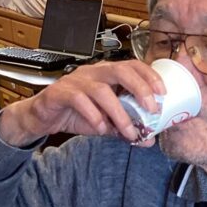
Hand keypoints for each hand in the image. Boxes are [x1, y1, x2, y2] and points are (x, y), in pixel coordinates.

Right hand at [0, 59, 165, 146]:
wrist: (43, 117)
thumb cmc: (76, 113)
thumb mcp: (106, 123)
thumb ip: (126, 129)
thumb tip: (149, 140)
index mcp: (107, 74)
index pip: (132, 66)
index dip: (149, 76)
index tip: (163, 93)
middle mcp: (93, 72)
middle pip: (120, 70)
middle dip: (140, 88)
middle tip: (151, 108)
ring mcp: (76, 80)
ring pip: (101, 90)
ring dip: (118, 112)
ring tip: (128, 131)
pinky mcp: (61, 92)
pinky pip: (79, 100)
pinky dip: (93, 115)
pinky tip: (101, 129)